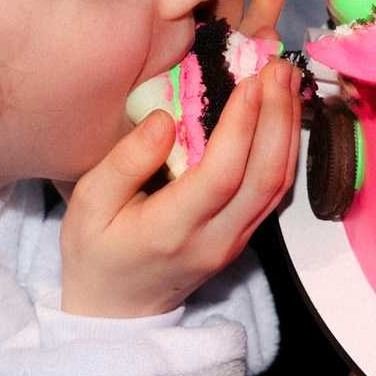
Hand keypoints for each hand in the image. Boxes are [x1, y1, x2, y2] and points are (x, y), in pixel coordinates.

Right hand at [60, 60, 303, 317]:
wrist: (118, 309)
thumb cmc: (97, 252)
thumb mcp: (87, 206)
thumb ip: (124, 163)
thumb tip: (164, 118)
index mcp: (171, 231)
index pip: (221, 176)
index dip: (241, 126)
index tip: (249, 80)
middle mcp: (215, 239)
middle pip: (264, 177)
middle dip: (278, 117)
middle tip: (277, 66)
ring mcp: (237, 241)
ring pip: (278, 184)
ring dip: (288, 128)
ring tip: (286, 79)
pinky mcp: (245, 235)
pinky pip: (275, 190)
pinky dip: (285, 146)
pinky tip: (282, 112)